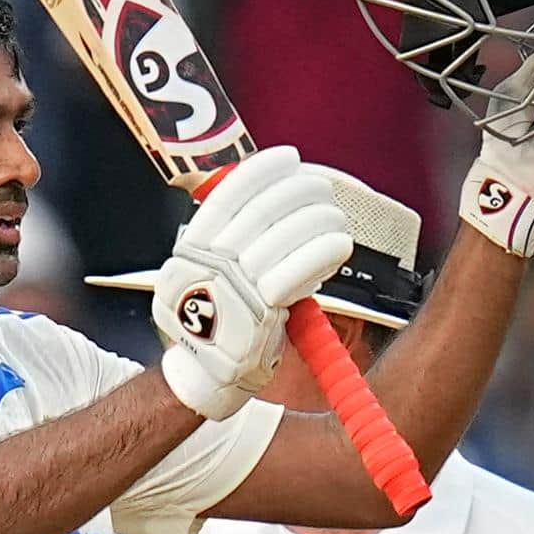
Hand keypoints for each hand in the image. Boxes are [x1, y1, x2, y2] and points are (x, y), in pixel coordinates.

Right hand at [154, 146, 351, 418]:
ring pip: (284, 236)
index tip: (289, 157)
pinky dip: (323, 250)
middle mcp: (209, 264)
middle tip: (321, 187)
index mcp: (193, 247)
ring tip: (334, 216)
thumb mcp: (204, 271)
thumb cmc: (217, 320)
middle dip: (299, 190)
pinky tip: (340, 242)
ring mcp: (232, 289)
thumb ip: (228, 236)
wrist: (207, 376)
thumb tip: (270, 194)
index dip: (262, 170)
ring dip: (318, 218)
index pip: (229, 194)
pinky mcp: (258, 314)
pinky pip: (297, 270)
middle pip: (262, 210)